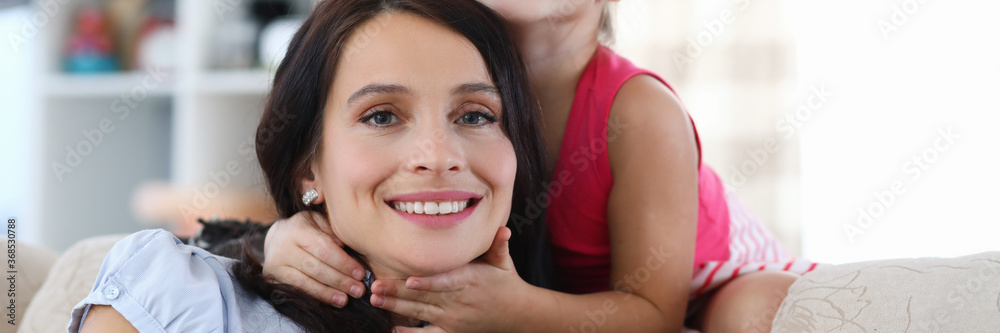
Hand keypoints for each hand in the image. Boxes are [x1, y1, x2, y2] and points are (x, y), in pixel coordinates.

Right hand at [262, 210, 366, 307]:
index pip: (324, 249)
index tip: (361, 274)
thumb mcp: (320, 222)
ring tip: (346, 299)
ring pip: (306, 282)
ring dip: (328, 292)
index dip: (344, 263)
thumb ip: (333, 233)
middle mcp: (283, 247)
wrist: (277, 238)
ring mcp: (275, 264)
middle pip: (316, 268)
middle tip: (359, 290)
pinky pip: (298, 290)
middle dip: (340, 280)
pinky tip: (332, 301)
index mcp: (297, 229)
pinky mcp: (272, 279)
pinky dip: (316, 296)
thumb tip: (346, 248)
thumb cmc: (307, 229)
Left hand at [369, 227, 530, 332]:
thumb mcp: (503, 262)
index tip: (409, 281)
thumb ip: (499, 245)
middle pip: (425, 296)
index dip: (427, 283)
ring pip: (421, 312)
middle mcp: (458, 300)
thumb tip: (503, 229)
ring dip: (397, 307)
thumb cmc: (506, 282)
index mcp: (469, 280)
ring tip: (376, 300)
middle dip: (399, 292)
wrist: (516, 313)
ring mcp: (453, 317)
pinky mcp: (452, 330)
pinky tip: (394, 329)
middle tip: (376, 287)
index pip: (445, 282)